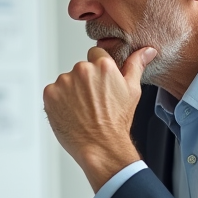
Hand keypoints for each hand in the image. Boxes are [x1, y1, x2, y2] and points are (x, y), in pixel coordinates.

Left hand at [42, 45, 155, 190]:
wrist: (100, 146)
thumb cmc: (117, 122)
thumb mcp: (132, 91)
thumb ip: (136, 66)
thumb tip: (146, 51)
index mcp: (103, 65)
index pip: (95, 54)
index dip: (98, 70)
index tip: (100, 84)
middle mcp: (82, 69)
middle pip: (80, 69)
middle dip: (85, 81)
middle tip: (93, 101)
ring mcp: (64, 81)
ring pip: (66, 81)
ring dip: (71, 91)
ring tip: (82, 109)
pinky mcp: (50, 93)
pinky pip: (53, 92)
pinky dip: (58, 101)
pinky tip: (70, 113)